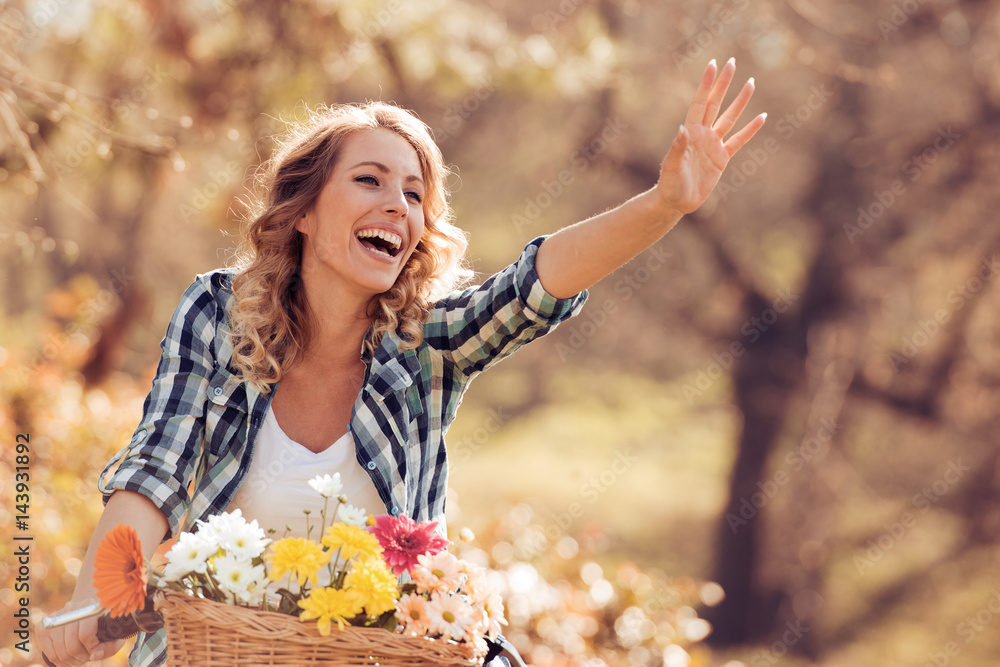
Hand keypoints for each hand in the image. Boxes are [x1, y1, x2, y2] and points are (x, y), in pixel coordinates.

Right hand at [36, 597, 124, 665]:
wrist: (85, 616)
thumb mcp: (113, 636)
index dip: (91, 649)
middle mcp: (72, 608)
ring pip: (60, 651)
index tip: (95, 651)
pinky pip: (49, 653)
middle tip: (86, 657)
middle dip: (81, 657)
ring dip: (71, 661)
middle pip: (72, 645)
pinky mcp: (43, 626)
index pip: (85, 634)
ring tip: (79, 657)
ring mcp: (56, 616)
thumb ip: (110, 647)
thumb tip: (95, 655)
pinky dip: (59, 661)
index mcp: (91, 607)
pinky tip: (68, 658)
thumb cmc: (101, 628)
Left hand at [656, 57, 765, 216]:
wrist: (676, 202)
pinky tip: (762, 117)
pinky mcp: (722, 158)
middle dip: (724, 84)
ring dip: (740, 101)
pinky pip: (739, 140)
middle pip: (716, 104)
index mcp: (690, 132)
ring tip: (751, 83)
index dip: (707, 84)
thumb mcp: (671, 166)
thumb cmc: (670, 183)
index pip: (700, 102)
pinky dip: (750, 130)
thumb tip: (682, 128)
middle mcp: (703, 134)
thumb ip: (677, 147)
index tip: (713, 64)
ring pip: (730, 118)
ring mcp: (713, 145)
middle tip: (732, 62)